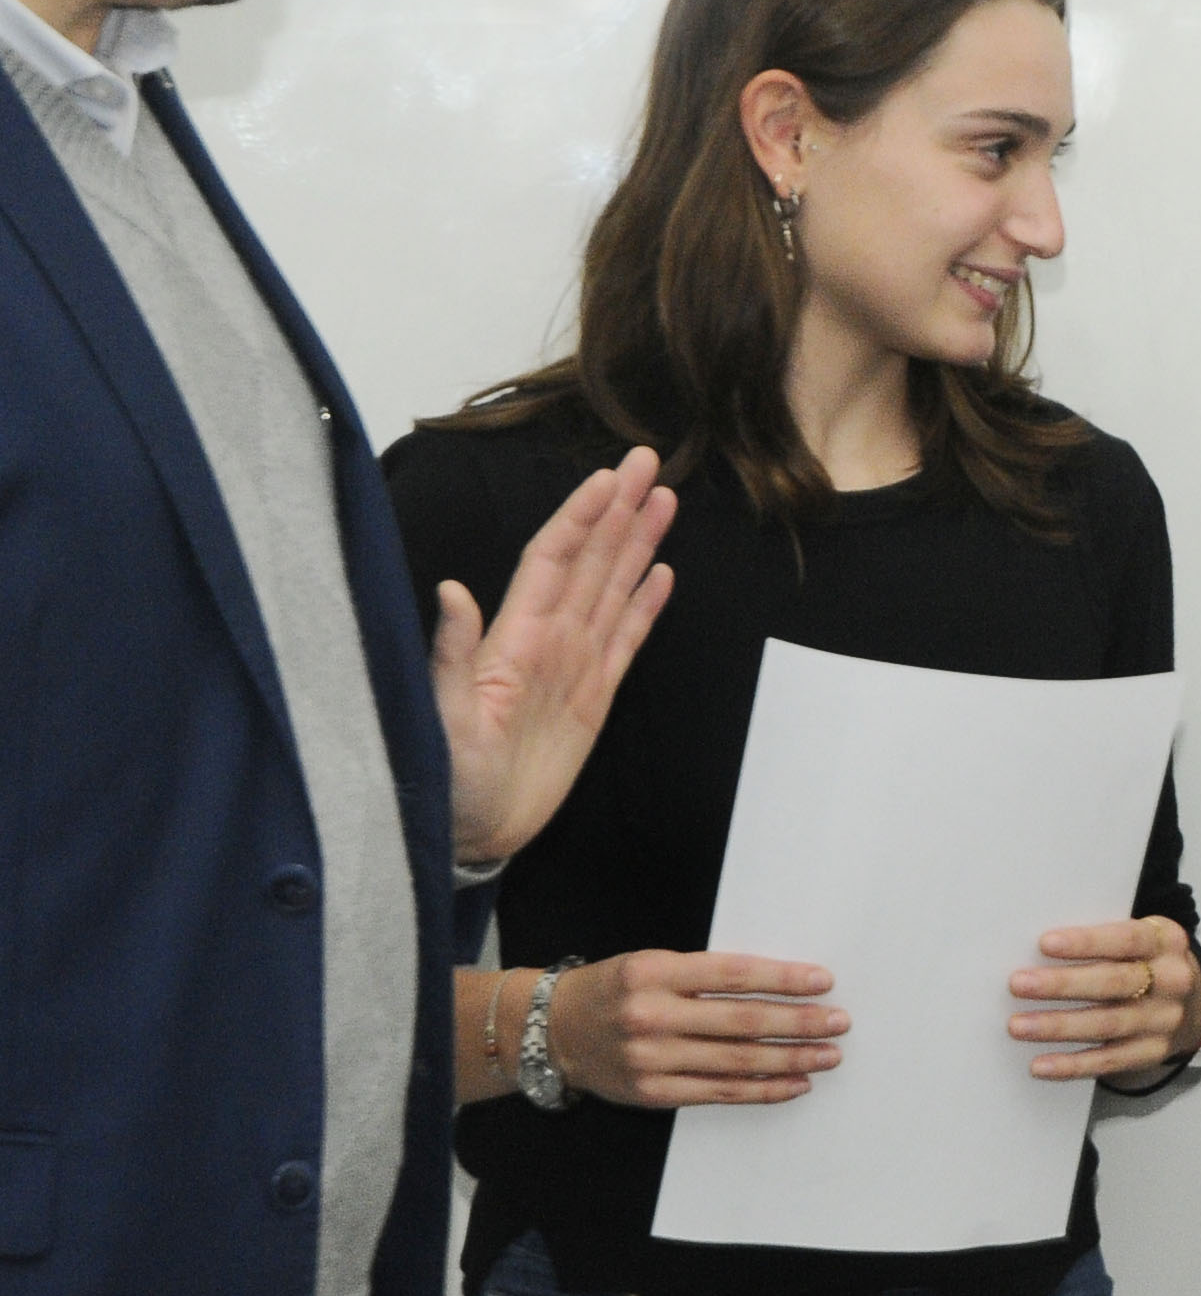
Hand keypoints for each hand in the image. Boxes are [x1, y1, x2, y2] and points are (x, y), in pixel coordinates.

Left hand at [435, 448, 678, 866]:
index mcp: (515, 639)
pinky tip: (662, 574)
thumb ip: (451, 653)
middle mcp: (548, 642)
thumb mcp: (442, 717)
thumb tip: (451, 589)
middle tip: (649, 464)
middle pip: (591, 562)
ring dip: (637, 545)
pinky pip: (626, 639)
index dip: (580, 518)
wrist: (472, 831)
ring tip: (664, 502)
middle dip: (619, 512)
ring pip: (613, 590)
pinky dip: (645, 605)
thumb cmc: (449, 778)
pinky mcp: (594, 697)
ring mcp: (573, 666)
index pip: (553, 561)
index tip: (609, 478)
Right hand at [546, 950, 843, 1108]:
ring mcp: (650, 1059)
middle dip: (798, 1022)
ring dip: (791, 1059)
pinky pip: (720, 1093)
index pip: (732, 975)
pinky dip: (764, 1089)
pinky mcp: (653, 1093)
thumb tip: (779, 984)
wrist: (555, 1030)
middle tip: (839, 1021)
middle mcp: (650, 1016)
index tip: (823, 981)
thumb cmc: (616, 989)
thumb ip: (705, 975)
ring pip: (737, 1062)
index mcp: (652, 972)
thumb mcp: (653, 964)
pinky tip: (796, 1083)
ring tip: (828, 1054)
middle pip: (741, 1022)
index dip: (782, 979)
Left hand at [1012, 916, 1200, 1082]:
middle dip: (1062, 984)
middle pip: (1114, 983)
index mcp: (1165, 942)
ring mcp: (1164, 1020)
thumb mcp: (1139, 940)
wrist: (1190, 1004)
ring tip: (1019, 1025)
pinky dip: (1072, 1064)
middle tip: (1019, 984)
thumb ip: (1103, 940)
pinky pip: (1109, 1061)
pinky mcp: (1153, 1052)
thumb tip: (1036, 951)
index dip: (1086, 942)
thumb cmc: (1146, 963)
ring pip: (1107, 1024)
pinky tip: (1041, 1064)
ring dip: (1058, 1026)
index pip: (1126, 939)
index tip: (1045, 943)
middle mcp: (1172, 981)